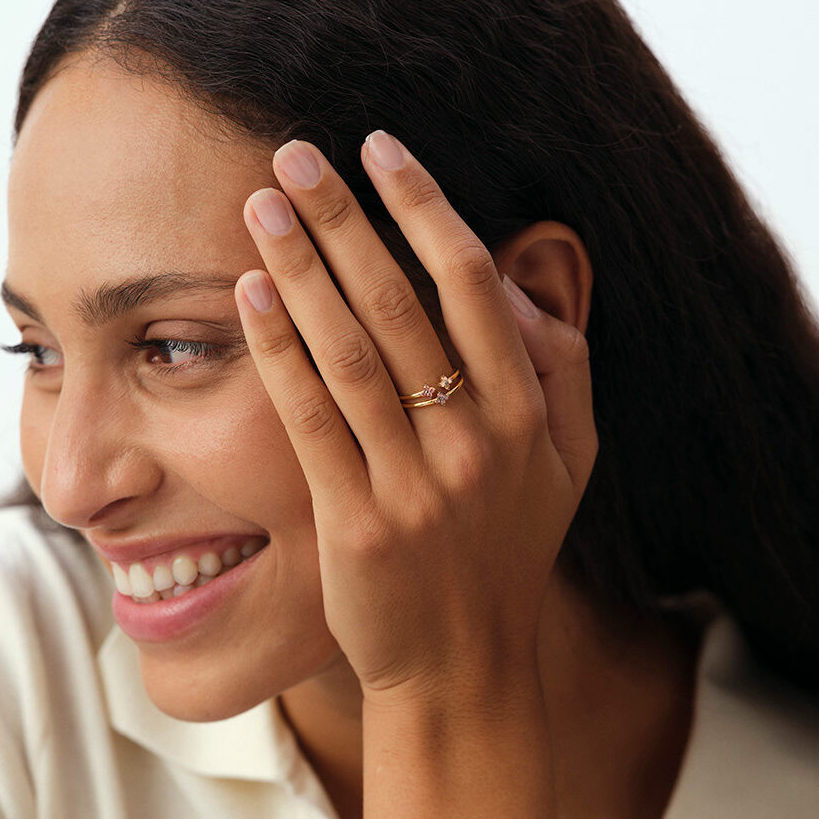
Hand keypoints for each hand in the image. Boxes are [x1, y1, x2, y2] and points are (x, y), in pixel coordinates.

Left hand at [235, 130, 597, 702]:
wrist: (464, 667)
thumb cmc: (507, 554)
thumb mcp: (569, 466)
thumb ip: (561, 370)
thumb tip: (513, 282)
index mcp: (528, 416)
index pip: (473, 284)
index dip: (423, 207)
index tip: (380, 151)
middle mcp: (476, 441)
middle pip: (400, 303)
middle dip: (344, 218)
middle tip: (295, 155)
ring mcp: (415, 484)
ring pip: (350, 352)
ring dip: (301, 269)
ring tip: (261, 206)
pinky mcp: (356, 523)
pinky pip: (311, 419)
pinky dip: (279, 351)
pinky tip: (248, 294)